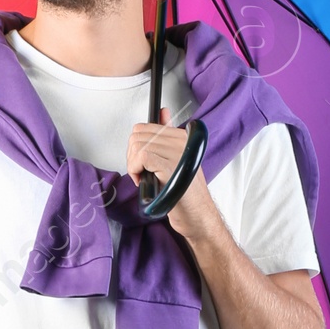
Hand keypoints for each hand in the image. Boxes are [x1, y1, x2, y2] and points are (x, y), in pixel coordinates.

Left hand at [127, 110, 220, 240]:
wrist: (197, 217)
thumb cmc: (185, 193)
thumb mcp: (177, 160)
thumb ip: (167, 136)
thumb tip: (162, 112)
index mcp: (183, 137)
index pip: (145, 128)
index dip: (137, 147)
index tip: (143, 163)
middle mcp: (181, 141)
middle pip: (137, 135)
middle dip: (132, 155)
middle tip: (140, 172)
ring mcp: (177, 153)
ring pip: (137, 145)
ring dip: (133, 165)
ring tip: (144, 178)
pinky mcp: (170, 166)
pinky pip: (141, 156)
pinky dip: (135, 169)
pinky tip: (142, 180)